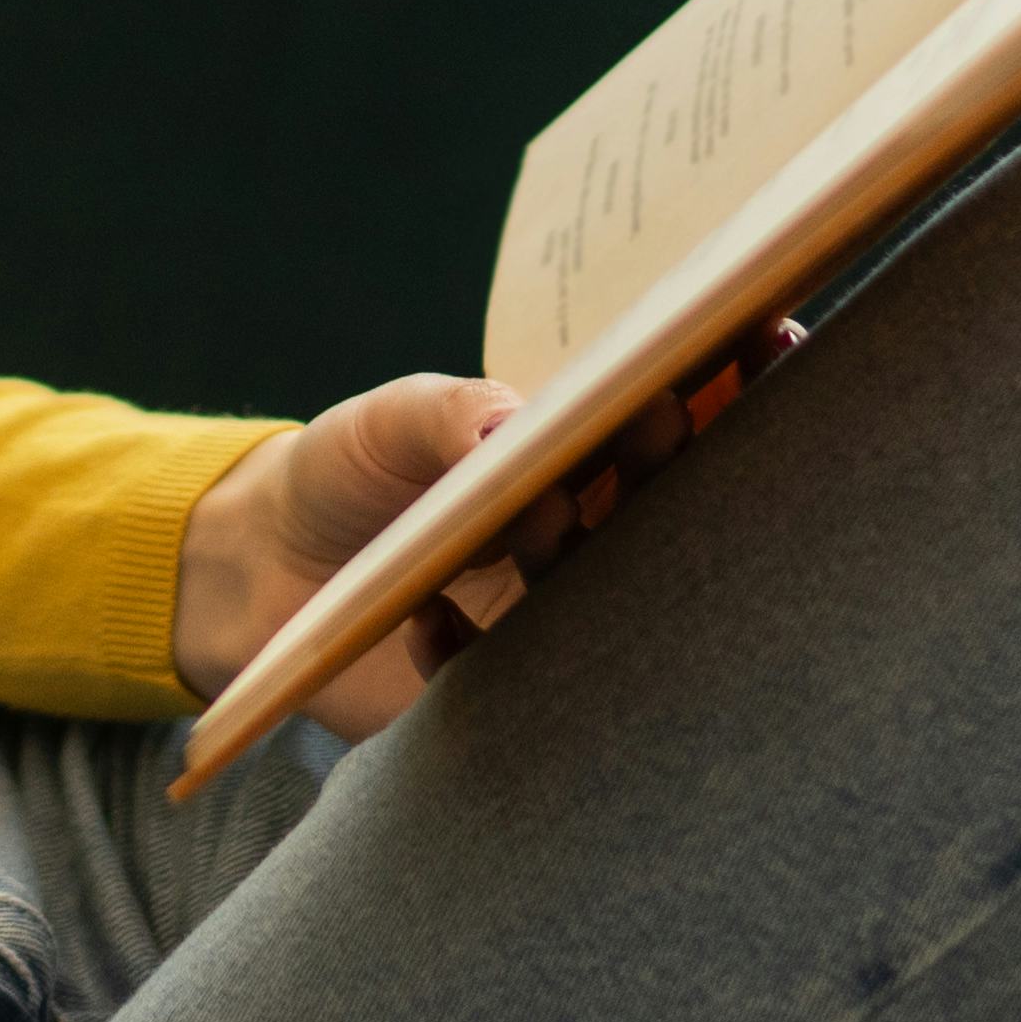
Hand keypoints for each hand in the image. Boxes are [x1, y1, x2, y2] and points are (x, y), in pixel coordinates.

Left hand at [170, 323, 799, 741]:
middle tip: (661, 418)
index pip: (680, 416)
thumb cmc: (345, 472)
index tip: (765, 331)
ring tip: (537, 515)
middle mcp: (585, 539)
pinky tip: (425, 620)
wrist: (255, 574)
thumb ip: (448, 418)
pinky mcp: (494, 690)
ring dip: (580, 551)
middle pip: (669, 502)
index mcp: (579, 459)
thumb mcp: (390, 422)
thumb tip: (512, 427)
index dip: (732, 379)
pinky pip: (508, 678)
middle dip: (680, 455)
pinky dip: (465, 647)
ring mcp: (549, 618)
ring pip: (609, 596)